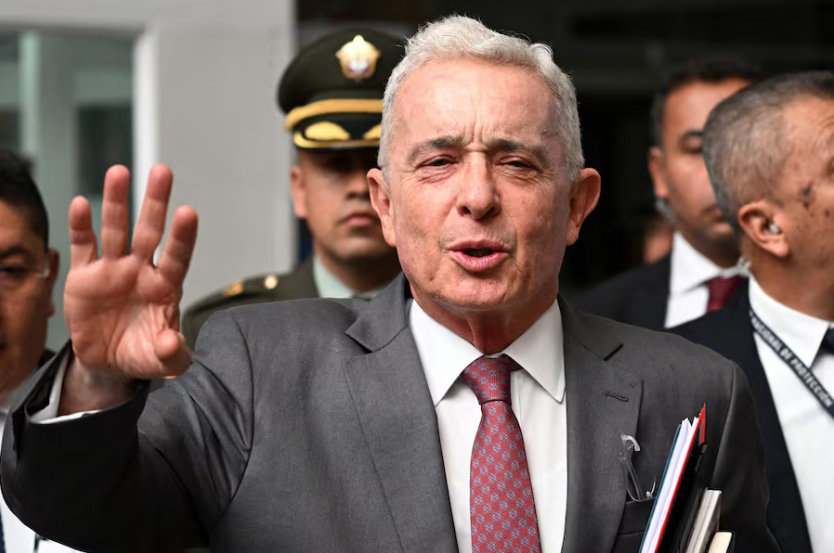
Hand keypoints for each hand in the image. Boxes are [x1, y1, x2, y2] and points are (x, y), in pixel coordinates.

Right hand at [64, 164, 197, 380]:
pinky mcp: (85, 275)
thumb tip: (172, 344)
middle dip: (155, 202)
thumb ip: (172, 355)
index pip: (178, 257)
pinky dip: (81, 226)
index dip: (183, 236)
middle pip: (150, 231)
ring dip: (116, 202)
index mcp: (166, 287)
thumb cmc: (144, 354)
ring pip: (116, 230)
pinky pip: (83, 246)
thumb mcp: (162, 362)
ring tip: (120, 171)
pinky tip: (80, 203)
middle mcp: (142, 270)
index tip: (188, 212)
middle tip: (163, 171)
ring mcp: (114, 269)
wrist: (108, 362)